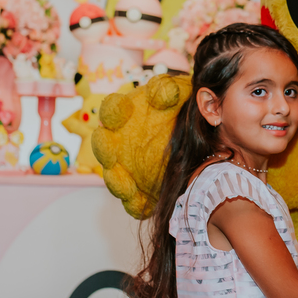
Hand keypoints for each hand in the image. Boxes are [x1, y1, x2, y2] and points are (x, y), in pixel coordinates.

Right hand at [92, 74, 189, 217]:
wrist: (194, 135)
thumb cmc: (181, 108)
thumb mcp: (181, 95)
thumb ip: (170, 91)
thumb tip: (166, 93)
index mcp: (126, 115)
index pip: (112, 109)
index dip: (113, 109)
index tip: (121, 108)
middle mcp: (119, 141)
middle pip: (103, 146)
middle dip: (104, 149)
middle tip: (110, 150)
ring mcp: (125, 166)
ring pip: (114, 177)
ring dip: (117, 182)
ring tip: (126, 188)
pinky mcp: (138, 188)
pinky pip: (132, 200)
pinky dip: (136, 204)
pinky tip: (144, 207)